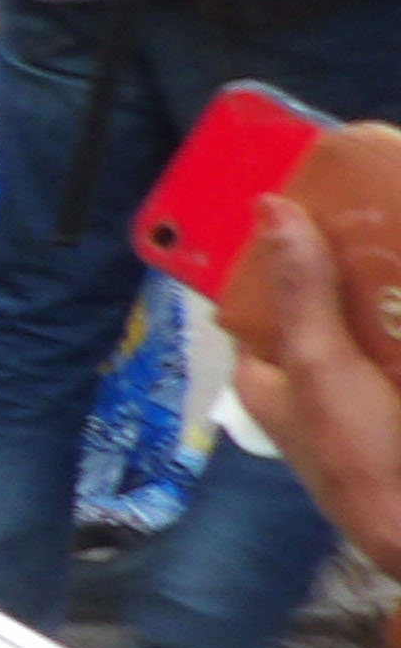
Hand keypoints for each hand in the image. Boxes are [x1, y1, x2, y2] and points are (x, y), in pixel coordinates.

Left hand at [226, 195, 400, 580]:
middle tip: (379, 201)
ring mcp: (362, 390)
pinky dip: (399, 315)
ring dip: (386, 286)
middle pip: (325, 299)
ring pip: (370, 319)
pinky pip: (394, 345)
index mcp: (268, 374)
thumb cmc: (359, 456)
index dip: (282, 245)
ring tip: (397, 224)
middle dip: (352, 258)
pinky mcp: (397, 396)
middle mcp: (311, 379)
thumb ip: (299, 292)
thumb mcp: (320, 366)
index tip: (313, 190)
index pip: (261, 294)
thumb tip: (268, 206)